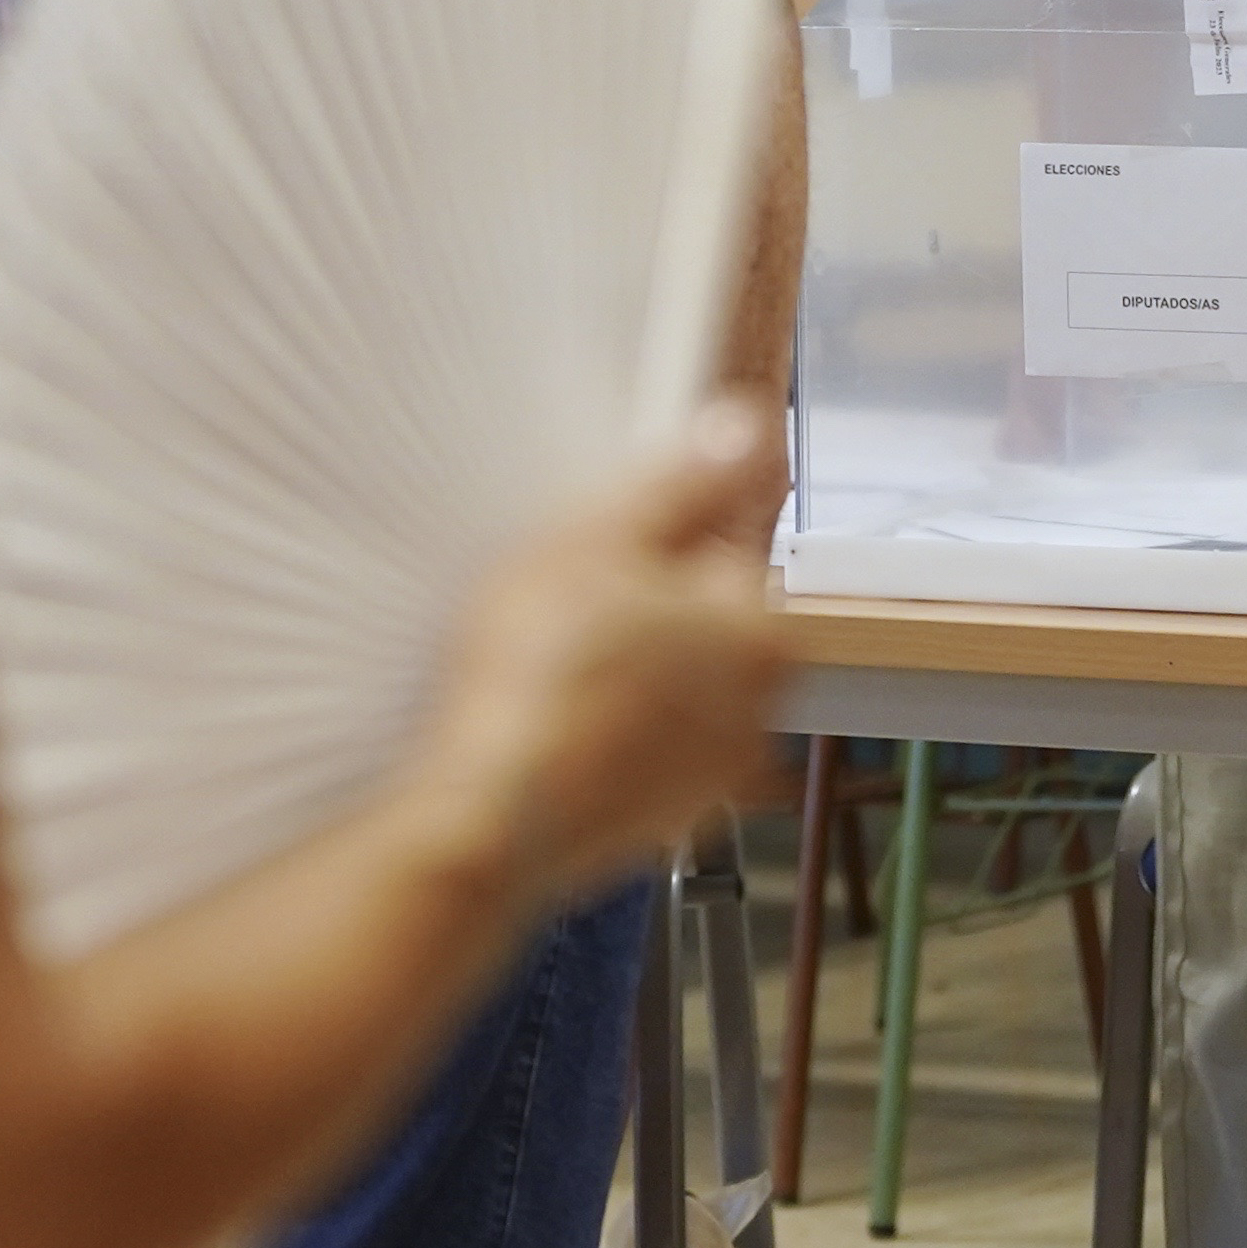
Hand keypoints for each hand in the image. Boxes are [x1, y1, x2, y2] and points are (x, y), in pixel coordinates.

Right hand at [417, 399, 787, 904]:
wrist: (485, 814)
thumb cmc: (539, 672)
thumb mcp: (601, 536)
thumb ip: (685, 478)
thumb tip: (748, 429)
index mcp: (761, 631)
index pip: (728, 541)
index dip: (657, 529)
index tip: (602, 538)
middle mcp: (757, 710)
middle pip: (705, 619)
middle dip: (644, 602)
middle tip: (563, 598)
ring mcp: (711, 775)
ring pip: (672, 685)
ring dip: (626, 668)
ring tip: (547, 662)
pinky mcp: (662, 819)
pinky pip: (640, 747)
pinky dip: (606, 730)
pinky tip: (548, 720)